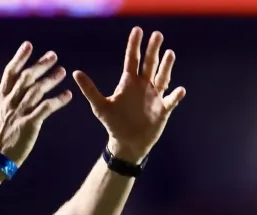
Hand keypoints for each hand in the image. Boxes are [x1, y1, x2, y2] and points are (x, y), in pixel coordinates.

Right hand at [0, 42, 72, 165]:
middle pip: (25, 78)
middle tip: (53, 56)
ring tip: (63, 72)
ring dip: (50, 80)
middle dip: (40, 65)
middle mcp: (10, 103)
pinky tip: (68, 95)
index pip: (10, 73)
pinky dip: (57, 101)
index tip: (29, 45)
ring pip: (36, 91)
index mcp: (1, 98)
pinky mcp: (29, 125)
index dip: (19, 57)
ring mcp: (19, 113)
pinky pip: (45, 109)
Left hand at [73, 27, 185, 162]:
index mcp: (129, 83)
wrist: (127, 143)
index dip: (134, 45)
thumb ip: (90, 89)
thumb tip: (75, 73)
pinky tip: (180, 90)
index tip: (138, 30)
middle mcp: (143, 86)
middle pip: (149, 64)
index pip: (132, 59)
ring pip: (162, 78)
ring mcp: (154, 96)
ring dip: (166, 67)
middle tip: (157, 34)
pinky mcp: (163, 109)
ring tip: (170, 54)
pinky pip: (171, 100)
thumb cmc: (113, 124)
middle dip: (153, 49)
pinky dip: (175, 95)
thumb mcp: (100, 106)